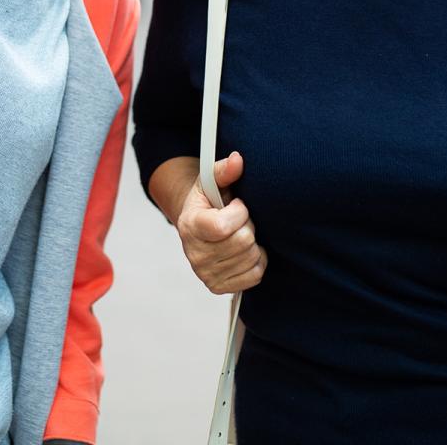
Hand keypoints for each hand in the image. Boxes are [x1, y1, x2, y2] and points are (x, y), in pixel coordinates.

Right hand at [175, 151, 266, 294]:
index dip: (239, 213)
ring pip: (251, 257)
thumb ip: (223, 170)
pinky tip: (244, 250)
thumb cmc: (207, 202)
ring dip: (253, 242)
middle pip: (243, 241)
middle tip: (240, 220)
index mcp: (190, 225)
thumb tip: (238, 160)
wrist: (197, 227)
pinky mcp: (218, 287)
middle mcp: (195, 254)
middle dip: (248, 225)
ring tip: (240, 233)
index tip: (237, 204)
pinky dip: (256, 260)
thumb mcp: (210, 182)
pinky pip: (255, 275)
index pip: (222, 227)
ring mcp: (206, 274)